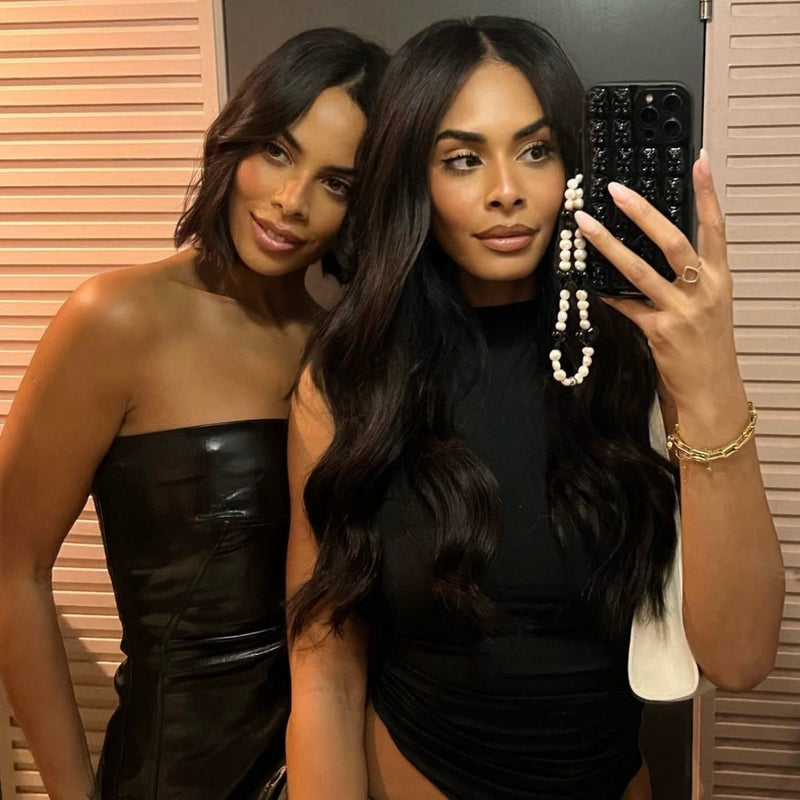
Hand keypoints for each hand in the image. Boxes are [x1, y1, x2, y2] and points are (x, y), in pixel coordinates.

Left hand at [573, 149, 744, 415]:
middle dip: (642, 212)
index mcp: (718, 278)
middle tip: (617, 191)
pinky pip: (626, 306)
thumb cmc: (707, 346)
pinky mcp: (659, 332)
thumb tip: (653, 253)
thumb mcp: (706, 306)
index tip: (699, 160)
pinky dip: (608, 295)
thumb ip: (685, 279)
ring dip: (608, 246)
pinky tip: (591, 284)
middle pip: (672, 240)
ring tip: (586, 226)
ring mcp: (681, 311)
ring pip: (639, 270)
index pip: (715, 226)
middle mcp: (703, 289)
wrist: (711, 389)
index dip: (707, 193)